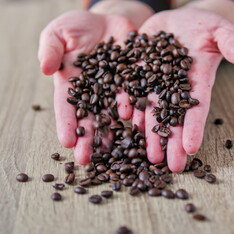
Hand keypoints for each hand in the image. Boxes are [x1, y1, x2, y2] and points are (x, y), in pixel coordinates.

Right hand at [38, 6, 151, 163]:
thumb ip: (51, 48)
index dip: (67, 123)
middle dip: (89, 137)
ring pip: (114, 113)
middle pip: (91, 116)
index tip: (66, 142)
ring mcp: (116, 89)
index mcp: (73, 83)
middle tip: (87, 159)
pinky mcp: (135, 82)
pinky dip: (135, 110)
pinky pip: (135, 97)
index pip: (68, 106)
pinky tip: (135, 124)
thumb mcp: (59, 32)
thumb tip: (45, 68)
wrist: (111, 20)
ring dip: (114, 131)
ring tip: (114, 150)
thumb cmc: (79, 26)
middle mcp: (95, 91)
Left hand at [132, 7, 233, 171]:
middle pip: (172, 116)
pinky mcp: (138, 68)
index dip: (194, 128)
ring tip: (144, 154)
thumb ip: (230, 41)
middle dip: (169, 140)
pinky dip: (127, 101)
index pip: (197, 107)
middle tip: (166, 165)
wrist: (180, 21)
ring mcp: (155, 79)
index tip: (191, 149)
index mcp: (198, 80)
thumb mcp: (220, 29)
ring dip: (146, 131)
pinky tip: (123, 117)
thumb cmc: (205, 26)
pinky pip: (131, 87)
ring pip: (150, 108)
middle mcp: (175, 86)